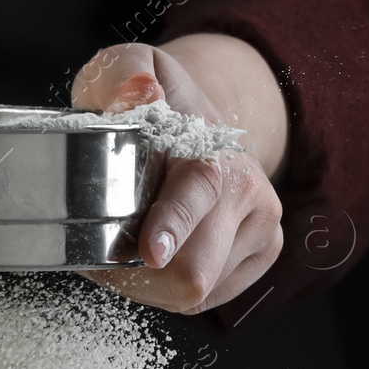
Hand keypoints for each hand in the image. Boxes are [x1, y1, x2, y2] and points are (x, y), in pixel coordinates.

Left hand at [70, 35, 287, 314]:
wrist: (203, 117)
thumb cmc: (156, 105)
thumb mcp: (127, 69)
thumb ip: (124, 76)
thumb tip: (141, 92)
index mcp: (213, 148)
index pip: (198, 192)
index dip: (173, 226)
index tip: (151, 250)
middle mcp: (248, 189)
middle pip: (196, 268)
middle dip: (139, 275)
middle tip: (103, 252)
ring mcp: (263, 225)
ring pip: (197, 292)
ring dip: (149, 284)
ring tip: (130, 248)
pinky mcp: (265, 252)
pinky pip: (207, 300)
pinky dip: (170, 290)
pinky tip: (159, 257)